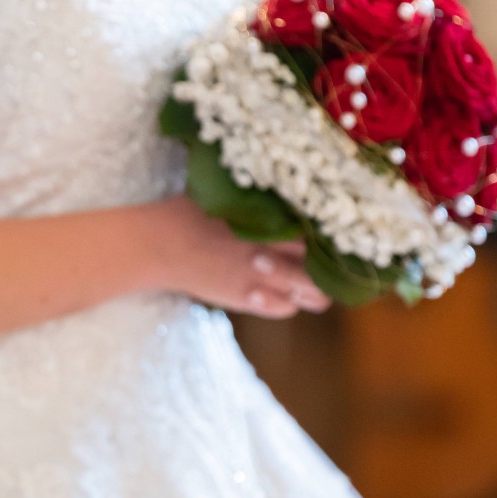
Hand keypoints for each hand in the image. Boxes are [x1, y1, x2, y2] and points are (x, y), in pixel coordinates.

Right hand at [155, 196, 330, 317]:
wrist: (160, 244)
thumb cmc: (189, 212)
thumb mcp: (230, 196)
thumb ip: (264, 199)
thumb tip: (288, 188)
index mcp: (276, 217)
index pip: (327, 230)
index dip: (336, 236)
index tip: (336, 236)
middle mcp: (278, 247)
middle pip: (329, 264)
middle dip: (331, 266)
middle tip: (324, 262)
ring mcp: (265, 276)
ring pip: (315, 295)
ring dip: (313, 290)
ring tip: (302, 282)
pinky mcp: (249, 298)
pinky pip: (285, 309)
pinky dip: (286, 302)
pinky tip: (275, 292)